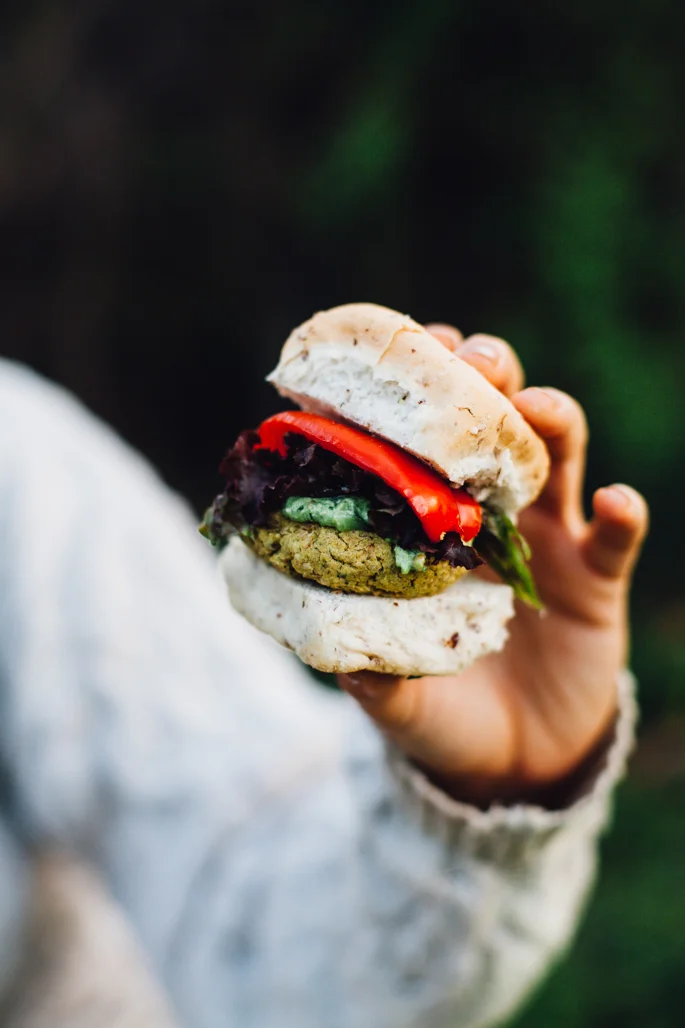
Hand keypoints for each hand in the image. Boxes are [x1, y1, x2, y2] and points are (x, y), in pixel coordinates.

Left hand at [339, 325, 647, 804]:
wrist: (513, 760)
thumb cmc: (440, 710)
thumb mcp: (397, 696)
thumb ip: (370, 677)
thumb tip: (328, 654)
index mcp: (430, 525)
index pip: (423, 439)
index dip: (418, 392)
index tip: (402, 353)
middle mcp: (488, 516)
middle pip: (494, 424)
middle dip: (488, 380)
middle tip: (473, 360)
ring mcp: (547, 540)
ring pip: (557, 458)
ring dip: (551, 422)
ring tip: (535, 409)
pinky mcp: (597, 577)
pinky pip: (616, 538)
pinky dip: (621, 515)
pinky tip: (614, 502)